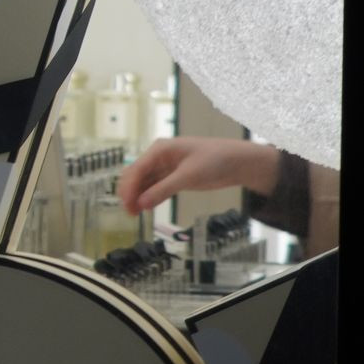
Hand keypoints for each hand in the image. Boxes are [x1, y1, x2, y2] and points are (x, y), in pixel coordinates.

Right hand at [118, 136, 278, 215]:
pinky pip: (156, 187)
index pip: (137, 169)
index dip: (129, 188)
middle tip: (129, 212)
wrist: (238, 162)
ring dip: (139, 196)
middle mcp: (159, 157)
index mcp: (160, 150)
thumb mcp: (188, 176)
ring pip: (145, 183)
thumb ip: (163, 190)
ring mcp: (166, 167)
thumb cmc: (214, 161)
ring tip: (135, 214)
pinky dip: (150, 197)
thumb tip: (141, 203)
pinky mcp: (174, 177)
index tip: (126, 205)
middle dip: (130, 192)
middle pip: (137, 175)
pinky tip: (146, 207)